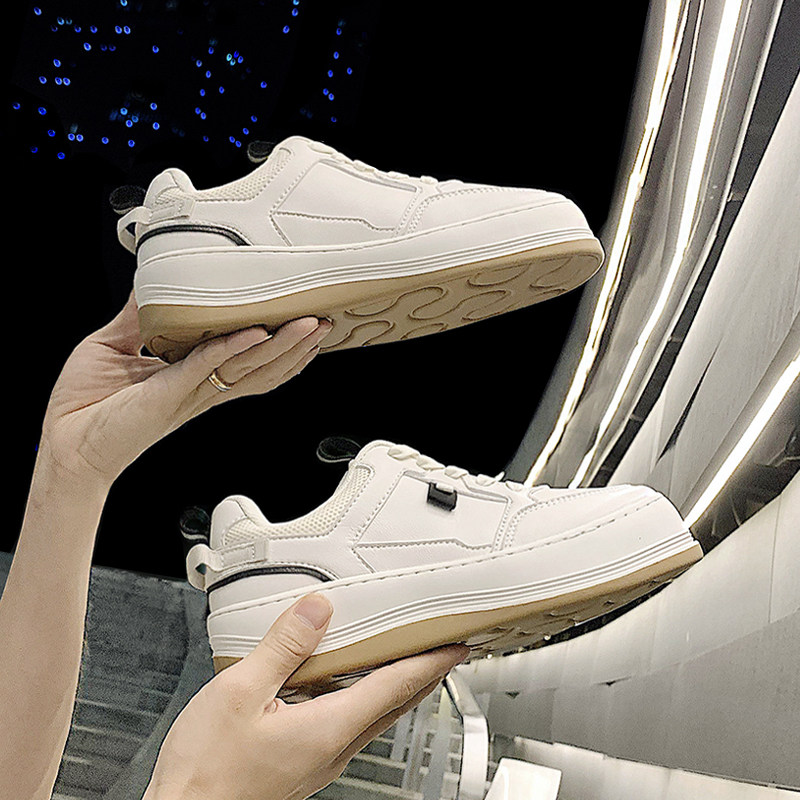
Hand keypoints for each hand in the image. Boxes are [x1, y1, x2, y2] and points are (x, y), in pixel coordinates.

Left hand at [40, 294, 330, 484]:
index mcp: (193, 377)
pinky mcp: (170, 394)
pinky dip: (235, 347)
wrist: (64, 444)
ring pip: (250, 369)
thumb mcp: (113, 345)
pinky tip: (257, 332)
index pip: (248, 360)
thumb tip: (150, 283)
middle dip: (298, 346)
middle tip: (324, 322)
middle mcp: (201, 388)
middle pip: (263, 367)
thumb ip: (139, 316)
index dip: (278, 344)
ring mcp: (190, 392)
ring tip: (311, 326)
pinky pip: (210, 366)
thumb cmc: (86, 406)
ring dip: (285, 348)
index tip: (300, 321)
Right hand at [143, 594, 467, 799]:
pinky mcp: (304, 764)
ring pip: (373, 718)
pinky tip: (344, 686)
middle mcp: (333, 749)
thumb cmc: (207, 771)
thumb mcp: (240, 692)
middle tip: (440, 649)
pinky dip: (363, 699)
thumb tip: (317, 611)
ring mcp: (320, 760)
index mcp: (328, 728)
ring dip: (395, 687)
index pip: (395, 687)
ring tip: (403, 659)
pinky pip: (348, 725)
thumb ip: (283, 647)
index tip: (454, 645)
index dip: (429, 662)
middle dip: (423, 674)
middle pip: (394, 705)